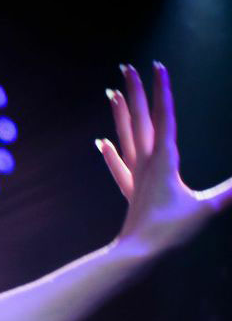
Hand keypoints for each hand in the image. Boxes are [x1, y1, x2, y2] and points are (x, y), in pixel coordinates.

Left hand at [98, 62, 231, 259]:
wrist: (137, 253)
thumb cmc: (170, 232)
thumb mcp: (207, 208)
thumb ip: (230, 191)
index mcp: (165, 161)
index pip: (165, 117)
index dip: (162, 91)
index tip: (157, 67)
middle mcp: (147, 163)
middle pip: (141, 120)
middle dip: (137, 92)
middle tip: (126, 67)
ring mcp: (136, 176)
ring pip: (126, 137)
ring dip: (121, 114)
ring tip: (112, 93)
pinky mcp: (131, 191)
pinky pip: (119, 167)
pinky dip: (110, 154)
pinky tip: (101, 142)